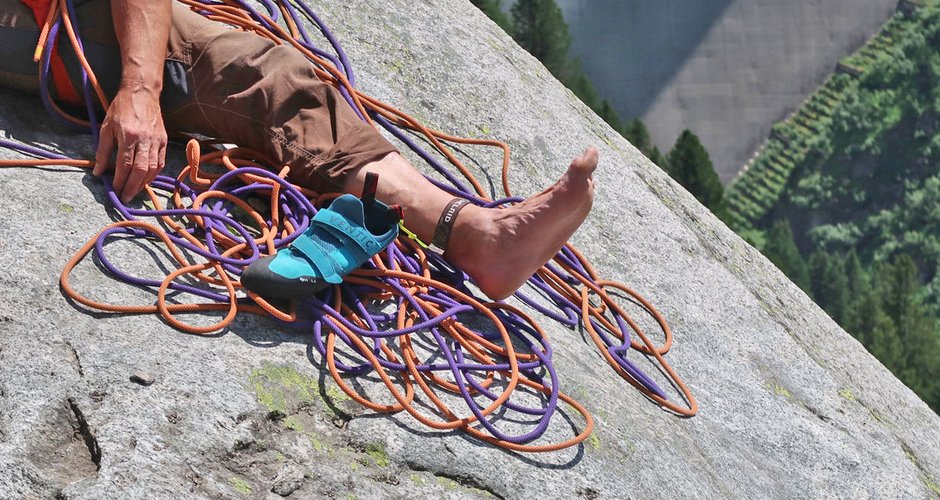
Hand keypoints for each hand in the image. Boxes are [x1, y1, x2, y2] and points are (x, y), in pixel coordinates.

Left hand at [93, 87, 166, 203]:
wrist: (142, 93)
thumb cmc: (121, 109)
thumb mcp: (106, 128)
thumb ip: (103, 151)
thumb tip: (99, 172)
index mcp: (129, 135)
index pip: (125, 164)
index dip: (120, 180)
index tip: (115, 191)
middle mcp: (145, 140)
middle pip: (140, 170)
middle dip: (132, 187)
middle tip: (126, 198)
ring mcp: (157, 141)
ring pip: (152, 168)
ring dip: (143, 183)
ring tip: (134, 192)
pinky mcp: (164, 141)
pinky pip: (160, 162)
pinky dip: (153, 174)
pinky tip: (145, 180)